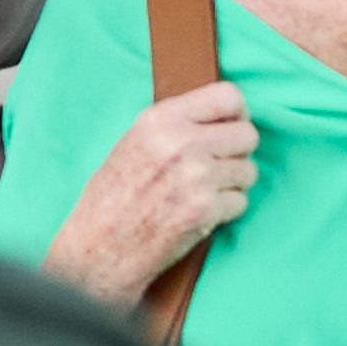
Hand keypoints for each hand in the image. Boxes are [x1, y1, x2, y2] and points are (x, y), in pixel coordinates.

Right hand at [43, 84, 257, 314]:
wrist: (97, 249)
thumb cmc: (109, 200)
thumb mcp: (132, 143)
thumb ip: (174, 126)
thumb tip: (217, 119)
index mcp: (160, 120)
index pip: (228, 97)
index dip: (237, 114)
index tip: (230, 128)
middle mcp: (181, 143)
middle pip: (248, 135)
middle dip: (238, 152)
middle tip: (219, 166)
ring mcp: (197, 177)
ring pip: (249, 170)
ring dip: (233, 184)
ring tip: (205, 193)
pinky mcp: (205, 211)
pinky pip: (240, 202)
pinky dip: (226, 211)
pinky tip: (202, 214)